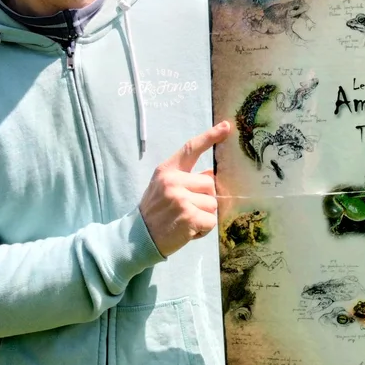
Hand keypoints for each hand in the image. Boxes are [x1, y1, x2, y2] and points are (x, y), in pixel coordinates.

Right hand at [139, 121, 231, 257]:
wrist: (137, 238)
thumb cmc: (155, 212)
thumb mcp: (163, 188)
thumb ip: (185, 179)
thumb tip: (211, 174)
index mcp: (167, 171)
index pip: (191, 149)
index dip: (210, 136)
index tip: (226, 126)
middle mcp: (173, 181)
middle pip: (210, 184)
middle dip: (204, 199)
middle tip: (186, 210)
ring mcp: (181, 198)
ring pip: (212, 204)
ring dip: (203, 216)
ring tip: (185, 222)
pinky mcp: (188, 216)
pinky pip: (211, 221)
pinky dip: (203, 230)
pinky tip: (188, 231)